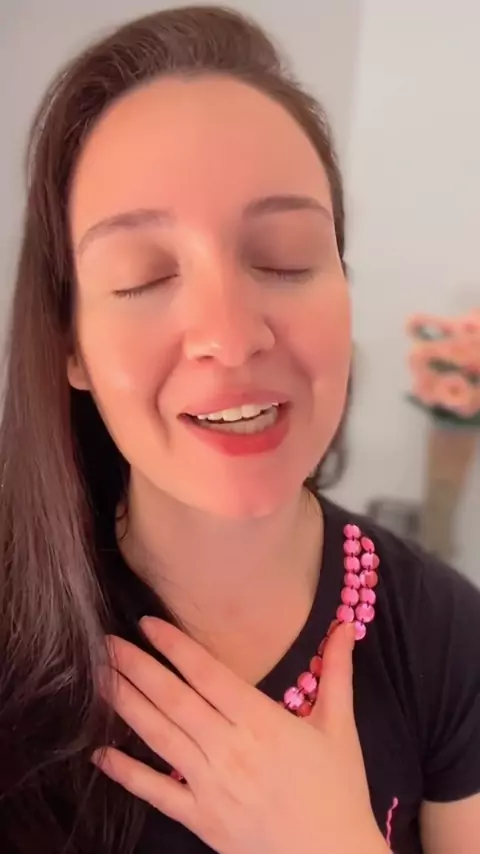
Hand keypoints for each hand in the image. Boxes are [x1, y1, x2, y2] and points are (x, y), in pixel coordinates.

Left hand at [94, 618, 389, 853]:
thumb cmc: (339, 791)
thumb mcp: (340, 728)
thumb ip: (337, 673)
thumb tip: (344, 625)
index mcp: (263, 722)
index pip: (209, 674)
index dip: (176, 647)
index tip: (148, 624)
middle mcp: (230, 748)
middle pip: (175, 700)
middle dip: (138, 668)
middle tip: (106, 642)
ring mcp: (211, 786)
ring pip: (160, 737)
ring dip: (126, 705)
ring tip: (99, 678)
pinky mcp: (200, 819)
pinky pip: (157, 793)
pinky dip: (127, 773)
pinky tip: (100, 754)